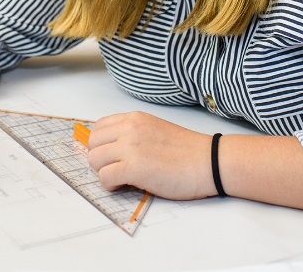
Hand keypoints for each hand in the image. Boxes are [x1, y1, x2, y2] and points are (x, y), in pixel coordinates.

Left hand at [85, 111, 215, 199]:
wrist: (209, 161)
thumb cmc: (188, 151)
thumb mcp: (155, 130)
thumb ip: (133, 134)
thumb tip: (111, 149)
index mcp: (135, 118)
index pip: (98, 127)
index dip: (100, 144)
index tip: (110, 156)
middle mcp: (129, 128)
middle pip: (92, 143)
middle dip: (99, 159)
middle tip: (116, 169)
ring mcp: (130, 147)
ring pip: (94, 160)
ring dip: (104, 172)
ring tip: (122, 178)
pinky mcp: (133, 167)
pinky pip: (104, 177)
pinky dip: (111, 184)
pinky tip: (126, 185)